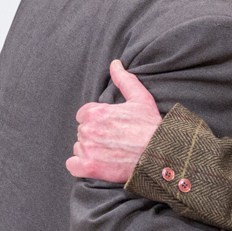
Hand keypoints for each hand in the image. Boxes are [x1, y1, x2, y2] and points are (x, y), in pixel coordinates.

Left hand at [65, 60, 161, 183]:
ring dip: (90, 151)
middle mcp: (89, 129)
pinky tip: (95, 164)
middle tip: (114, 140)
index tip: (110, 126)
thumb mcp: (140, 98)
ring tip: (110, 153)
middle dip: (94, 135)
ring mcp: (88, 149)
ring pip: (79, 148)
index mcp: (96, 111)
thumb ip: (124, 79)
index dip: (97, 120)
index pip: (84, 114)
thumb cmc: (151, 126)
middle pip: (82, 131)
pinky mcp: (89, 167)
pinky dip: (80, 166)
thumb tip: (114, 63)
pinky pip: (72, 165)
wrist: (159, 155)